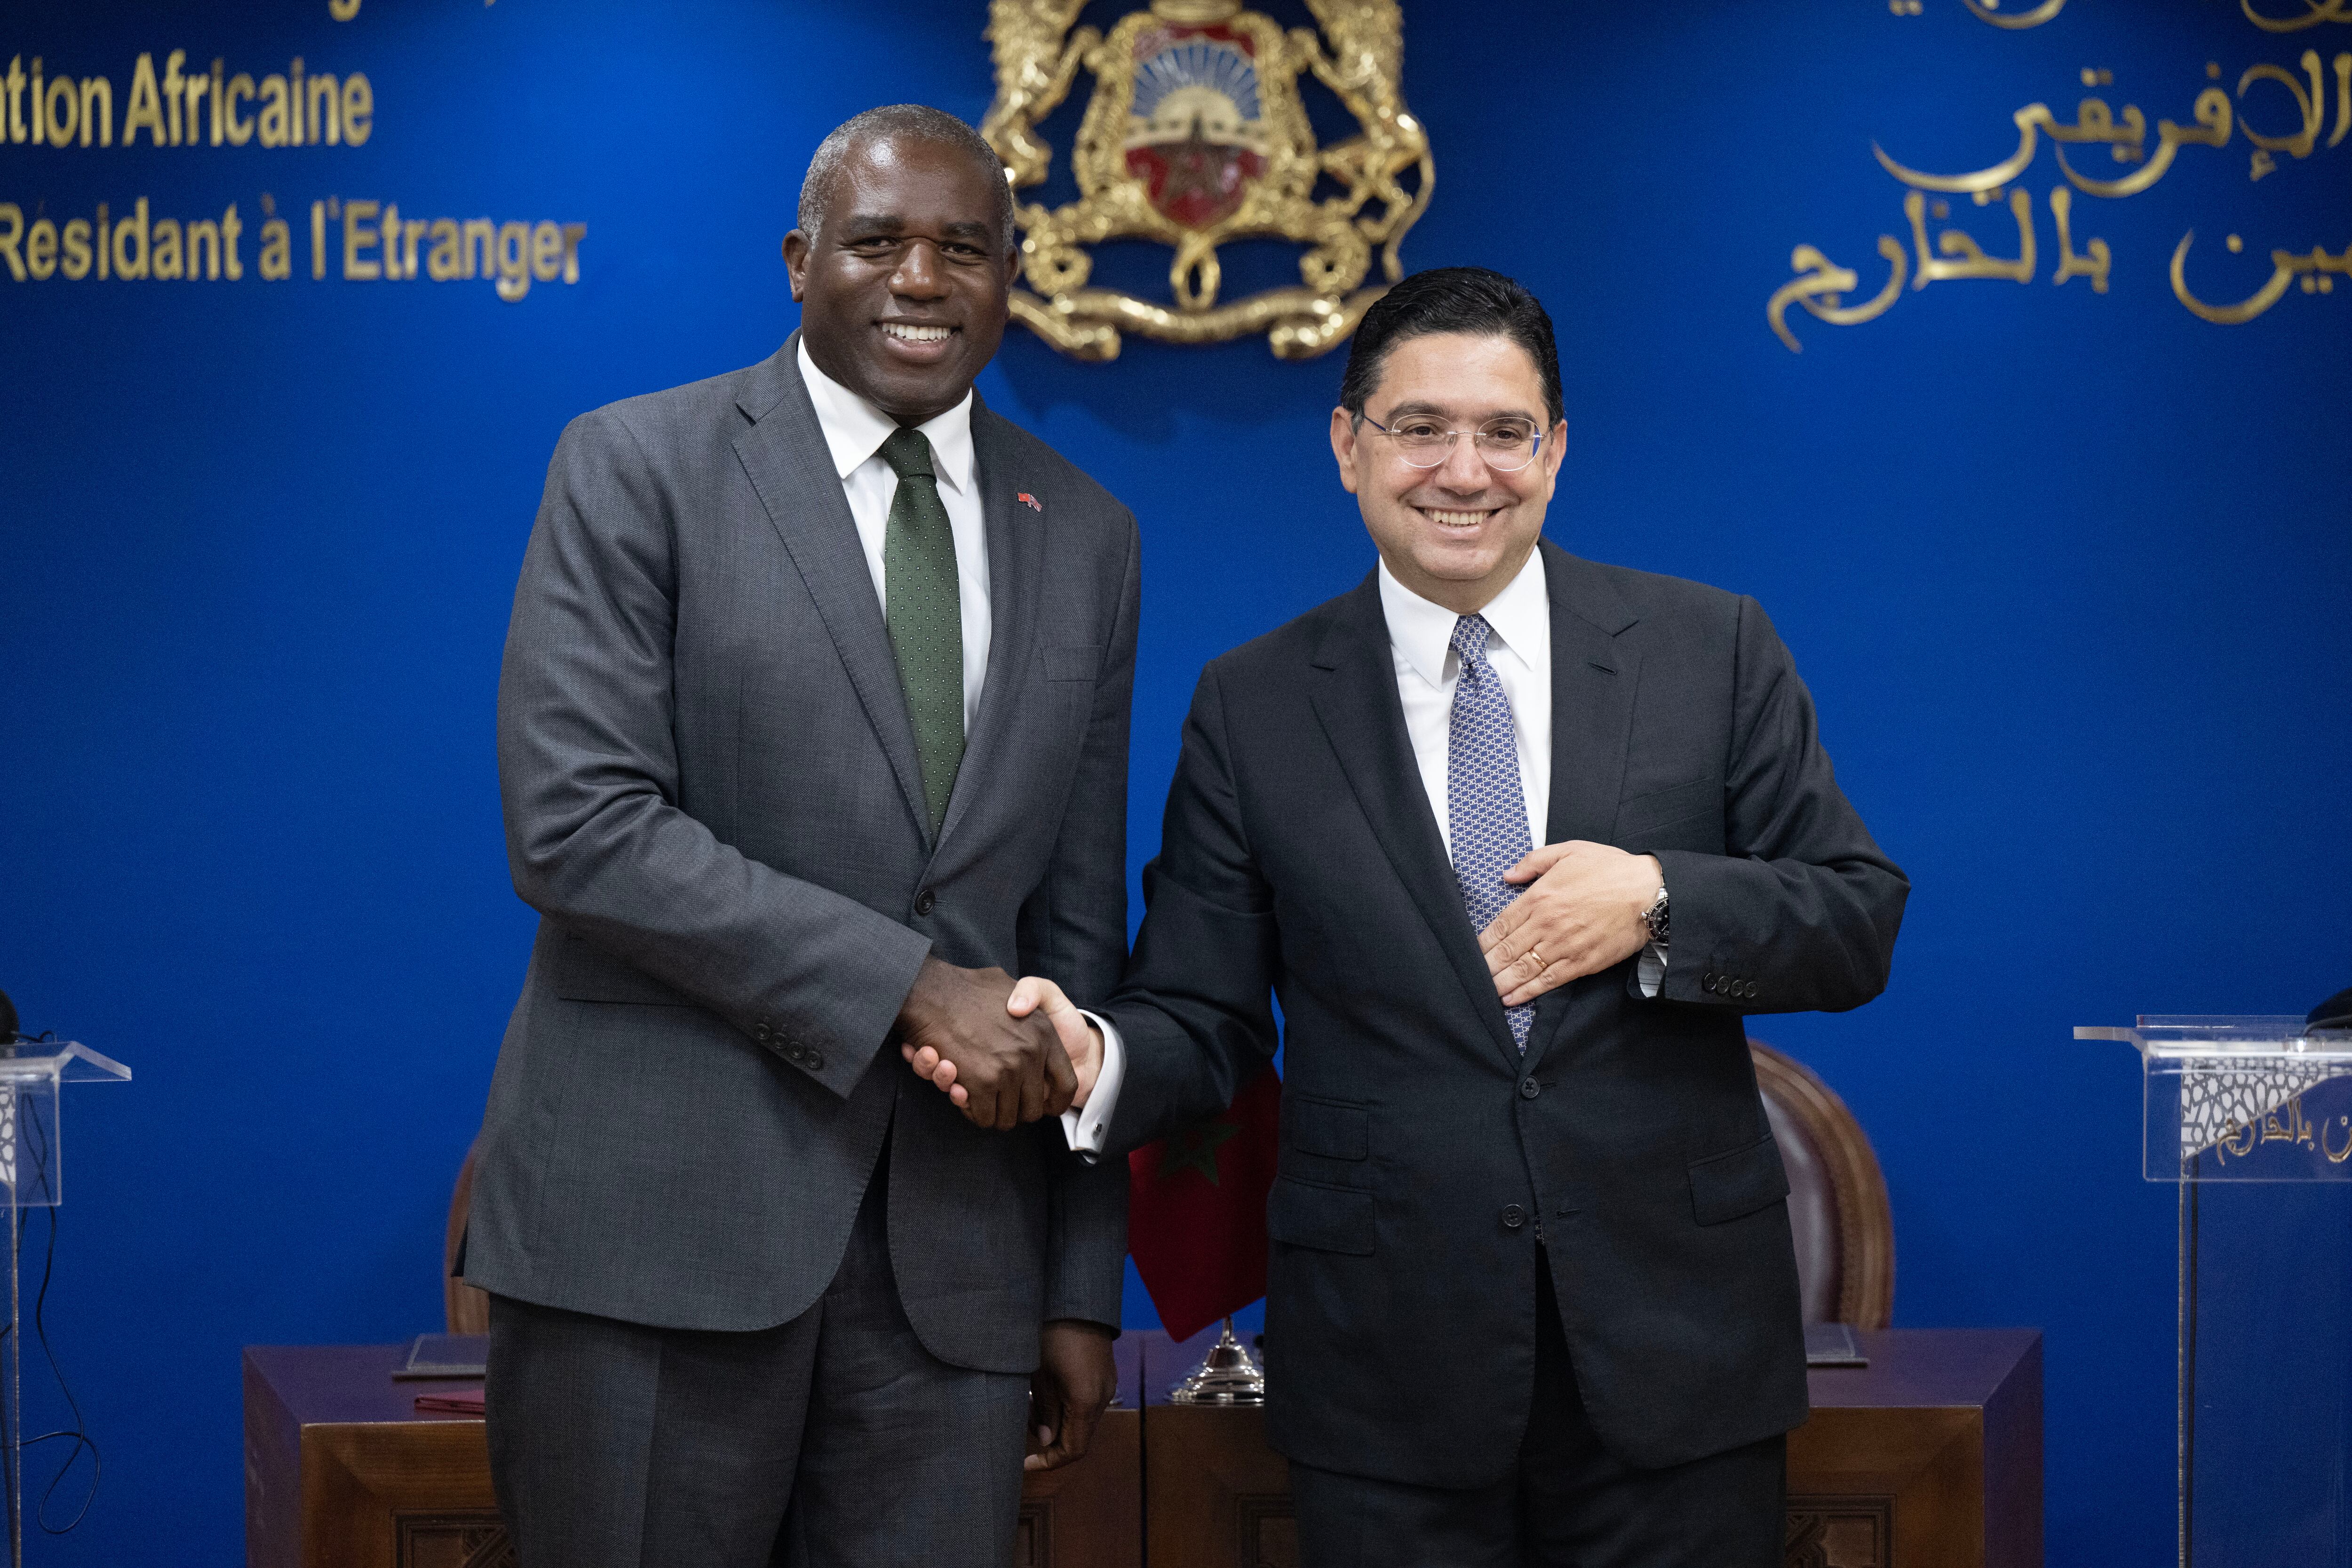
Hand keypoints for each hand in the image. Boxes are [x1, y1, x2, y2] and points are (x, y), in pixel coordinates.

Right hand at [908, 974, 1102, 1108]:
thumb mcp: (1012, 981)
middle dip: (1017, 1111)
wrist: (930, 989)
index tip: (1045, 1105)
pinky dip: (973, 1112)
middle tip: (1001, 1101)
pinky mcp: (982, 1082)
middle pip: (1033, 1109)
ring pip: (1007, 1117)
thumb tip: (1029, 1015)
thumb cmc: (973, 987)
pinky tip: (962, 1092)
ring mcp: (1006, 1069)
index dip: (1056, 1102)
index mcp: (1045, 1033)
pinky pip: (984, 1116)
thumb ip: (1033, 994)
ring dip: (993, 1113)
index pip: (1066, 1085)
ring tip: (978, 1095)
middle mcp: (1030, 1053)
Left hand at [1025, 1320, 1117, 1471]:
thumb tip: (1045, 1440)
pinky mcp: (1105, 1376)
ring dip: (1057, 1421)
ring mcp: (1107, 1386)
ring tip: (1031, 1400)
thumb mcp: (1039, 1375)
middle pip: (1079, 1438)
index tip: (1026, 1463)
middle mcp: (1102, 1398)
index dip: (1049, 1462)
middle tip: (1023, 1420)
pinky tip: (1048, 1390)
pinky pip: (1087, 1404)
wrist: (1076, 1301)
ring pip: (1082, 1421)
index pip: (1072, 1450)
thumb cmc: (1051, 1334)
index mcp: (1085, 1401)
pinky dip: (1067, 1408)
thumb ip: (1044, 1412)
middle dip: (1049, 1438)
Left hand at [1479, 842, 1661, 1006]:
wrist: (1651, 893)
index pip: (1501, 924)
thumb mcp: (1570, 850)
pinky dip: (1527, 992)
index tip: (1471, 951)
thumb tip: (1507, 875)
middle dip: (1486, 966)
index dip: (1483, 942)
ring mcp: (1564, 945)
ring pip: (1523, 969)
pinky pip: (1548, 981)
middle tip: (1471, 977)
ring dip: (1500, 983)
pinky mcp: (1582, 963)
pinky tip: (1512, 999)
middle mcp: (1547, 924)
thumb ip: (1534, 861)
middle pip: (1506, 950)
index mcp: (1540, 897)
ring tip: (1485, 992)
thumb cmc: (1611, 869)